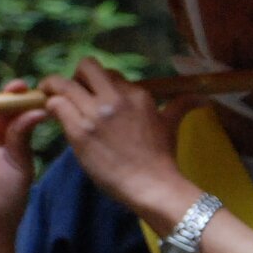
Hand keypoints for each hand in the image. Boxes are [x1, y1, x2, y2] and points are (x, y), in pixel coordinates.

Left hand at [42, 58, 194, 224]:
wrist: (153, 186)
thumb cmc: (162, 158)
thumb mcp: (171, 126)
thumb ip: (180, 106)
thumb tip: (203, 99)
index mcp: (137, 95)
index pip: (110, 74)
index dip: (97, 83)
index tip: (91, 94)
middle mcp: (116, 98)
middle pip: (86, 67)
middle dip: (74, 75)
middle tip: (69, 90)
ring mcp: (96, 114)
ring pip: (63, 83)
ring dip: (53, 88)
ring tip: (49, 97)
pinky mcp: (80, 130)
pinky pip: (56, 105)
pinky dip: (51, 107)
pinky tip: (53, 116)